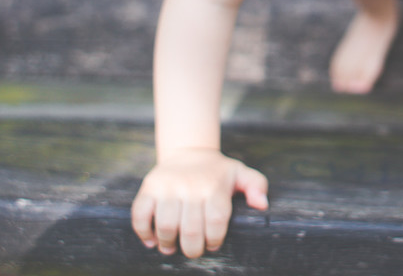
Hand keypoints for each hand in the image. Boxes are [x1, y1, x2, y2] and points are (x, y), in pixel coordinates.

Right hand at [131, 148, 268, 257]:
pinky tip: (151, 240)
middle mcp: (190, 186)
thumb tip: (262, 205)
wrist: (189, 151)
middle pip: (190, 229)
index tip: (213, 244)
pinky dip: (143, 232)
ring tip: (171, 247)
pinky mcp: (149, 187)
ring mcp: (167, 186)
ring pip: (165, 225)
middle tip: (193, 251)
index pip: (215, 222)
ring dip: (168, 243)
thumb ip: (256, 185)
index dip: (214, 239)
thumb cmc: (217, 171)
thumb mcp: (241, 173)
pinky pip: (140, 214)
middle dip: (192, 249)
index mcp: (214, 186)